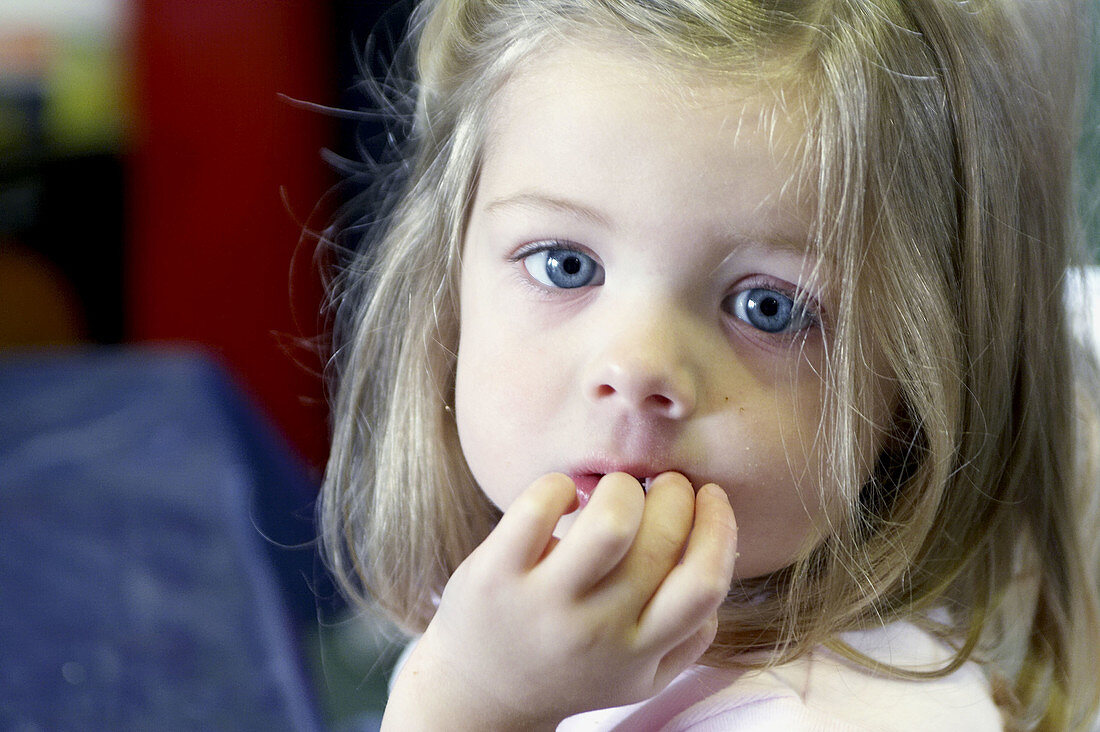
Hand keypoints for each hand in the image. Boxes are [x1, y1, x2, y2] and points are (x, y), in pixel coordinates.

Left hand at [381, 471, 737, 730]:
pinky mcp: (496, 573)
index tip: (712, 497)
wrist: (481, 694)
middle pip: (661, 542)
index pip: (704, 584)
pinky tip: (563, 496)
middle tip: (665, 485)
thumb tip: (720, 578)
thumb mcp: (638, 676)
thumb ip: (687, 640)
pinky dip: (557, 486)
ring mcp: (545, 601)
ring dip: (624, 488)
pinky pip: (536, 507)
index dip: (720, 528)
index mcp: (639, 650)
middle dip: (675, 494)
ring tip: (618, 489)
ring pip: (610, 522)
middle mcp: (597, 629)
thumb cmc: (570, 669)